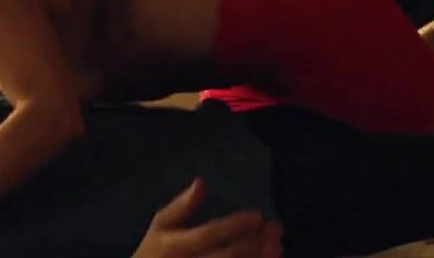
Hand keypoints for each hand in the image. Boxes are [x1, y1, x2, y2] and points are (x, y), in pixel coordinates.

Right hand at [134, 179, 282, 257]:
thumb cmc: (156, 251)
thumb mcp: (161, 226)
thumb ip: (182, 206)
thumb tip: (202, 182)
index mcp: (175, 247)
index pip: (208, 235)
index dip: (234, 226)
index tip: (258, 215)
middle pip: (227, 257)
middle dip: (255, 243)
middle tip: (276, 228)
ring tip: (278, 245)